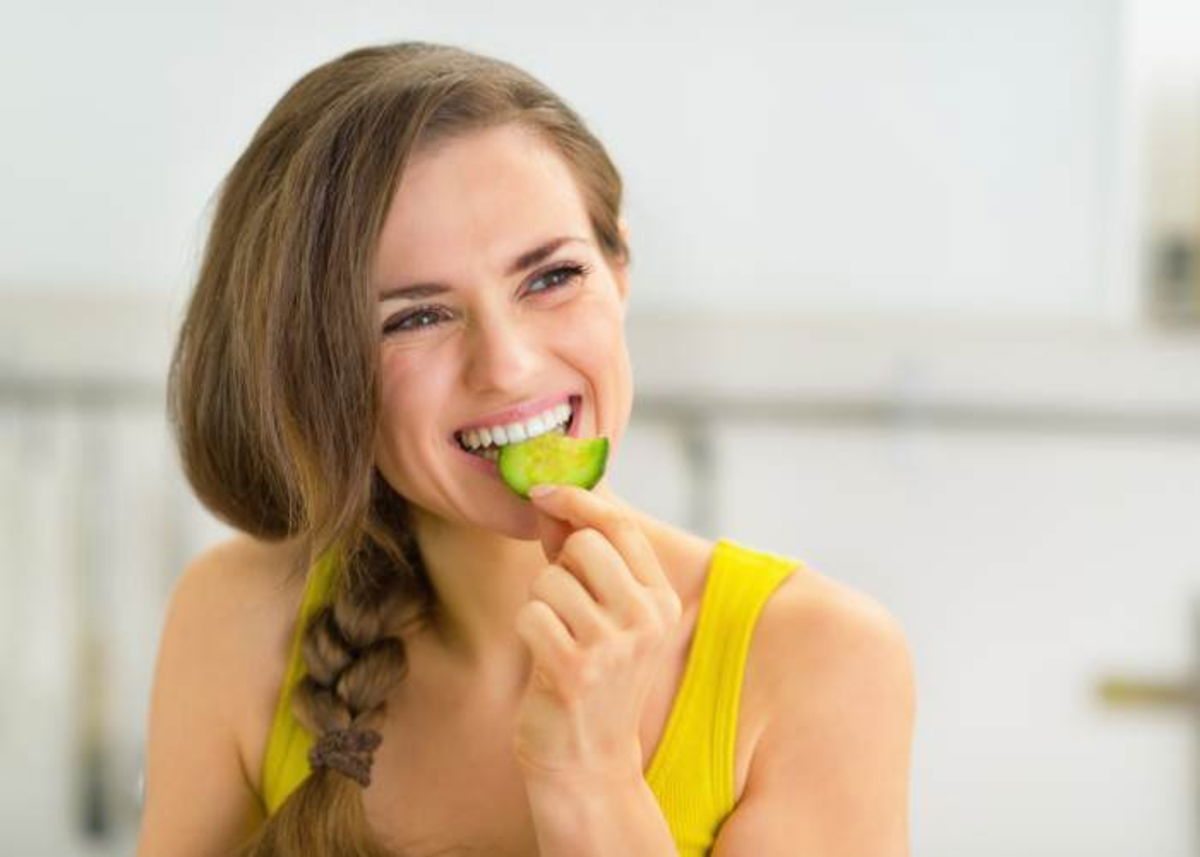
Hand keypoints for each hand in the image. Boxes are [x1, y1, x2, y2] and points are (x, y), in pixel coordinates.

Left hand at [512, 484, 683, 784]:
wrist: (588, 763)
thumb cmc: (590, 677)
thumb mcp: (606, 615)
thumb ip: (584, 557)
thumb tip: (551, 498)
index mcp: (661, 600)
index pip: (620, 525)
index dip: (577, 501)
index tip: (543, 494)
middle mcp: (646, 618)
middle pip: (585, 543)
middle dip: (559, 566)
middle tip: (565, 606)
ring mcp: (613, 645)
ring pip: (550, 579)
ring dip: (540, 603)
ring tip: (557, 637)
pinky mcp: (575, 668)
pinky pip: (530, 613)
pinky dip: (527, 630)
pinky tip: (545, 658)